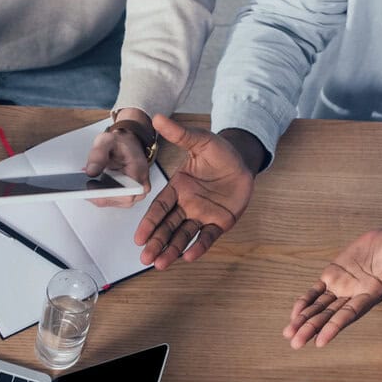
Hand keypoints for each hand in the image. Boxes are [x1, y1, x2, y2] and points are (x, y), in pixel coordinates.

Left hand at [82, 111, 152, 208]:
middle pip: (115, 199)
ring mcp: (134, 195)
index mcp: (139, 172)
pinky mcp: (125, 198)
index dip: (107, 194)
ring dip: (97, 192)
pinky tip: (93, 183)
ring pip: (109, 202)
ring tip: (89, 180)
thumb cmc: (122, 144)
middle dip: (97, 191)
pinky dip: (98, 192)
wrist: (128, 145)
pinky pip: (108, 200)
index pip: (125, 194)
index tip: (92, 189)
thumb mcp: (107, 141)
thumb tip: (91, 172)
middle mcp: (140, 188)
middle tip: (85, 181)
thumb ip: (98, 154)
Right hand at [133, 113, 255, 268]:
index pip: (159, 208)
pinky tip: (189, 256)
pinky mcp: (220, 222)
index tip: (138, 236)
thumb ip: (179, 134)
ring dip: (172, 250)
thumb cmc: (219, 151)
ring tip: (160, 264)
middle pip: (167, 227)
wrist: (243, 161)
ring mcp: (202, 215)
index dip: (149, 223)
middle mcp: (186, 205)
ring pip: (183, 235)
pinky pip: (207, 236)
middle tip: (144, 258)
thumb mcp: (199, 140)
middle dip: (156, 242)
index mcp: (177, 188)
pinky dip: (199, 246)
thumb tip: (157, 117)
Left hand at [284, 226, 381, 348]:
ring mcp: (343, 286)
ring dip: (304, 320)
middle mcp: (355, 295)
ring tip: (288, 334)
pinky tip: (294, 314)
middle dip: (312, 328)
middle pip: (330, 316)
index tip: (320, 341)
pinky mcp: (334, 275)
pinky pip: (316, 291)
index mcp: (371, 295)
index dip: (334, 327)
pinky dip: (305, 301)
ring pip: (320, 307)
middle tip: (295, 343)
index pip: (350, 314)